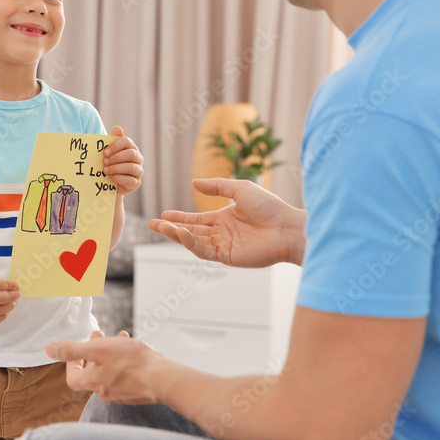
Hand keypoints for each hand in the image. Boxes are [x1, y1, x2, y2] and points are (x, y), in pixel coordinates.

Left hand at [48, 330, 161, 404]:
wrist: (161, 379)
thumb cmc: (131, 363)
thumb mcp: (98, 349)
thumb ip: (73, 350)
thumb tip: (49, 349)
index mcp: (93, 382)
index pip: (73, 379)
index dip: (71, 364)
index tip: (76, 353)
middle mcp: (105, 391)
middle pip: (93, 373)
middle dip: (93, 353)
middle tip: (98, 336)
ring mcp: (121, 393)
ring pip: (110, 371)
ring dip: (110, 353)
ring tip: (117, 337)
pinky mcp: (136, 391)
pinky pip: (124, 375)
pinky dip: (124, 360)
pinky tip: (132, 346)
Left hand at [102, 126, 142, 195]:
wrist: (110, 184)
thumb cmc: (110, 165)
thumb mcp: (109, 153)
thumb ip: (113, 141)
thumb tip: (117, 127)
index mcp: (131, 147)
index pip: (127, 141)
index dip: (115, 145)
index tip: (104, 152)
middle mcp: (138, 158)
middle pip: (131, 154)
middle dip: (116, 157)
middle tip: (104, 161)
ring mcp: (139, 171)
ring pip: (131, 167)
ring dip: (116, 168)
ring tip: (105, 170)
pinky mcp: (136, 183)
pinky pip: (130, 180)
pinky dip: (119, 178)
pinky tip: (111, 177)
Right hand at [150, 177, 306, 267]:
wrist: (286, 227)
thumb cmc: (269, 207)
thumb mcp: (240, 189)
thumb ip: (217, 186)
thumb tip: (193, 183)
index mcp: (224, 218)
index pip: (196, 219)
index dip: (179, 217)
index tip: (163, 214)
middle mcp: (222, 233)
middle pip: (191, 231)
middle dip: (172, 227)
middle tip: (153, 223)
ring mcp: (224, 246)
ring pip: (194, 241)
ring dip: (177, 234)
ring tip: (162, 226)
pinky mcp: (228, 257)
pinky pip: (204, 250)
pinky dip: (191, 243)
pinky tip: (181, 233)